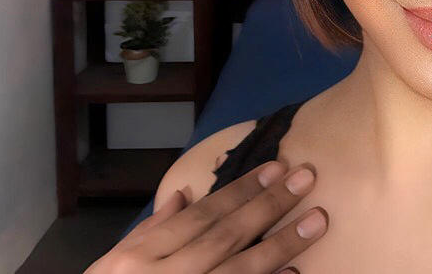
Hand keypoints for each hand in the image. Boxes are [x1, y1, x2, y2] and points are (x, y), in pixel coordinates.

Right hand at [86, 160, 326, 273]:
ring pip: (240, 270)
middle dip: (269, 205)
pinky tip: (295, 273)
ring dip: (282, 245)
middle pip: (225, 237)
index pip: (201, 216)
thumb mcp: (115, 265)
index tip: (276, 168)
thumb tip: (183, 196)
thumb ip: (151, 231)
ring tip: (317, 221)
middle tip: (306, 179)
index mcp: (140, 258)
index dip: (240, 190)